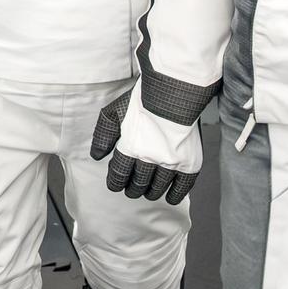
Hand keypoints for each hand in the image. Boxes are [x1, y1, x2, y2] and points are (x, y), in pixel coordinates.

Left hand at [89, 88, 201, 204]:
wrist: (175, 91)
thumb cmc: (143, 100)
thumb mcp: (113, 112)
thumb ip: (103, 135)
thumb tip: (96, 156)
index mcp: (131, 147)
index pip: (119, 175)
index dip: (115, 182)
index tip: (115, 184)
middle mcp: (151, 158)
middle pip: (138, 183)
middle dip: (132, 188)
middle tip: (131, 190)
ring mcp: (172, 162)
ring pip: (158, 187)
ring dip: (150, 192)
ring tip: (147, 191)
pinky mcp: (190, 162)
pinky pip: (182, 187)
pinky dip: (175, 195)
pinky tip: (169, 197)